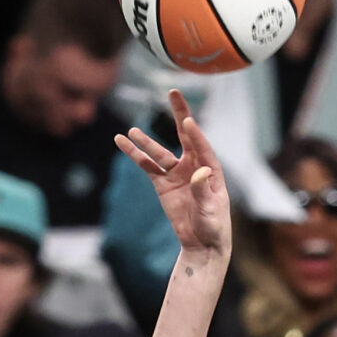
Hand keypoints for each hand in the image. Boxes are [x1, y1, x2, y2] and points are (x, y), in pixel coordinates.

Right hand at [115, 91, 231, 260]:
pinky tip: (123, 143)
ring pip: (159, 153)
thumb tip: (199, 172)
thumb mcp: (210, 210)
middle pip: (184, 135)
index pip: (201, 146)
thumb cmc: (213, 226)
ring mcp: (177, 174)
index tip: (187, 121)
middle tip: (173, 92)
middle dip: (179, 114)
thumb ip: (203, 190)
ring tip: (131, 131)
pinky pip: (147, 167)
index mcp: (211, 169)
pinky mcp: (163, 185)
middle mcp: (194, 166)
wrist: (202, 244)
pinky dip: (135, 156)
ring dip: (145, 142)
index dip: (194, 134)